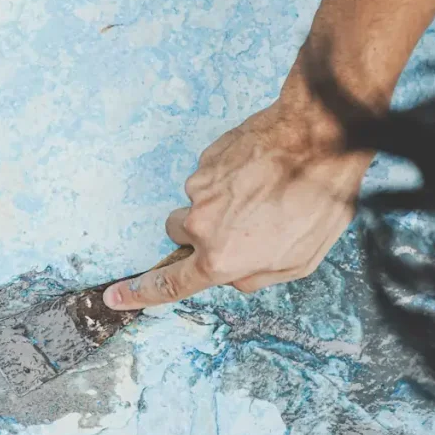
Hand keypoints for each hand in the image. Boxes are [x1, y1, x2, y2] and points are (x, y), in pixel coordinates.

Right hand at [103, 80, 372, 309]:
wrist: (320, 138)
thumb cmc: (318, 201)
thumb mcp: (298, 262)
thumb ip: (255, 278)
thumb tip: (231, 275)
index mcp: (221, 258)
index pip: (169, 283)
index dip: (138, 293)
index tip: (114, 297)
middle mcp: (200, 224)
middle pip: (179, 232)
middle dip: (201, 231)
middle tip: (243, 220)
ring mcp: (199, 187)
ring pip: (198, 202)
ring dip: (223, 200)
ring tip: (265, 189)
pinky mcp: (207, 158)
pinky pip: (211, 175)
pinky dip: (232, 176)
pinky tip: (263, 170)